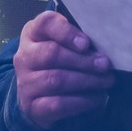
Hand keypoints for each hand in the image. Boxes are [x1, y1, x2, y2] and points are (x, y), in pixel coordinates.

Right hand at [14, 11, 113, 129]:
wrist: (38, 94)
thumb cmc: (60, 59)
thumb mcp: (66, 42)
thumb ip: (80, 38)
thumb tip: (106, 45)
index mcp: (33, 33)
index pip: (45, 24)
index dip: (66, 33)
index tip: (86, 43)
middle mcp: (25, 57)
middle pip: (51, 54)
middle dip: (83, 60)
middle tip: (105, 65)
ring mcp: (25, 83)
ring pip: (56, 80)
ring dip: (87, 80)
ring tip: (107, 81)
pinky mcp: (32, 106)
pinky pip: (57, 104)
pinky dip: (82, 101)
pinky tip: (98, 97)